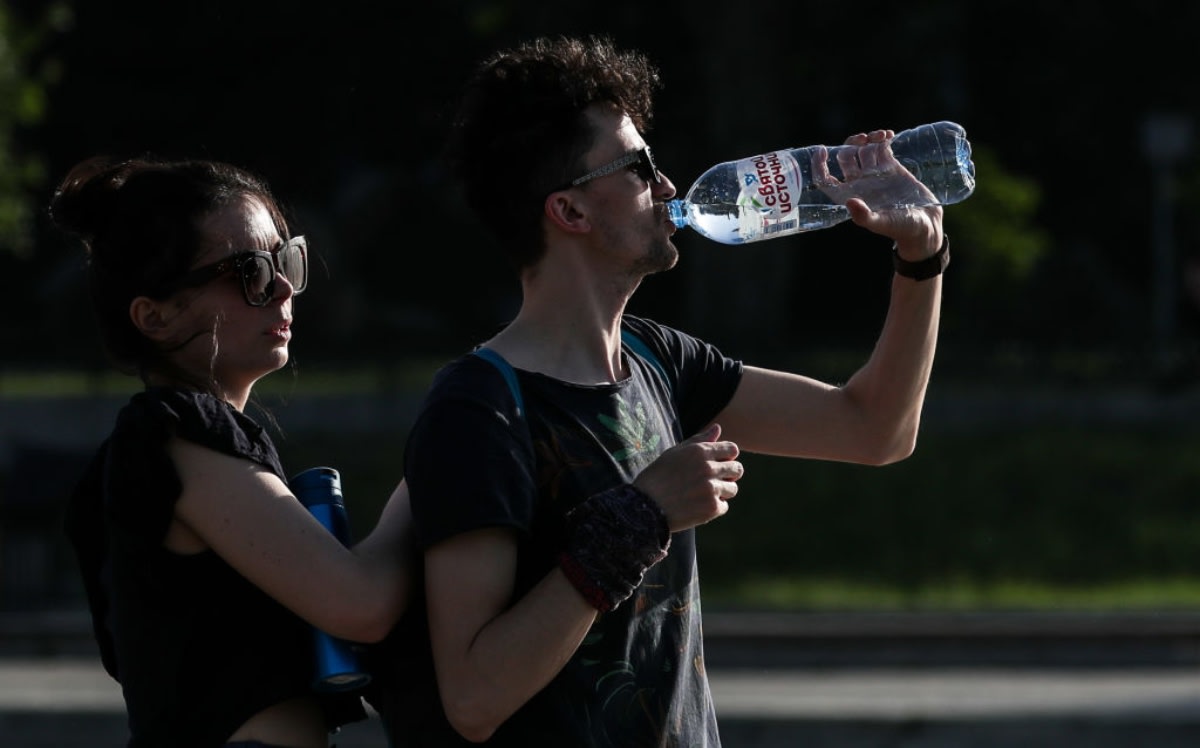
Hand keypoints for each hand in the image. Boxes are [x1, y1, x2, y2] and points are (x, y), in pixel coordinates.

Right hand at [632, 423, 742, 531]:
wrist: (644, 506)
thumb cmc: (657, 477)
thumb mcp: (674, 453)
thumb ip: (699, 440)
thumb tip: (718, 428)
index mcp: (700, 451)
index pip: (732, 449)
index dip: (728, 457)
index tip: (718, 464)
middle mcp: (708, 468)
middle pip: (737, 469)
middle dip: (729, 474)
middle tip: (714, 481)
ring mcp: (711, 488)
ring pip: (732, 489)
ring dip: (722, 492)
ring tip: (703, 494)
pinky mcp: (711, 508)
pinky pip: (724, 506)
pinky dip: (713, 508)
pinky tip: (697, 506)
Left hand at [812, 129, 942, 254]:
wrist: (924, 226)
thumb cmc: (901, 228)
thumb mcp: (882, 223)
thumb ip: (864, 216)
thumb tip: (849, 202)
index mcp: (850, 196)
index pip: (826, 180)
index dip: (819, 165)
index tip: (823, 150)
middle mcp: (860, 184)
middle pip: (846, 157)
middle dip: (851, 145)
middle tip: (864, 139)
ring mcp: (876, 174)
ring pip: (864, 150)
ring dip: (869, 139)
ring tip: (882, 136)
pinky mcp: (892, 168)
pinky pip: (882, 148)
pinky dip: (883, 139)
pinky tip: (889, 135)